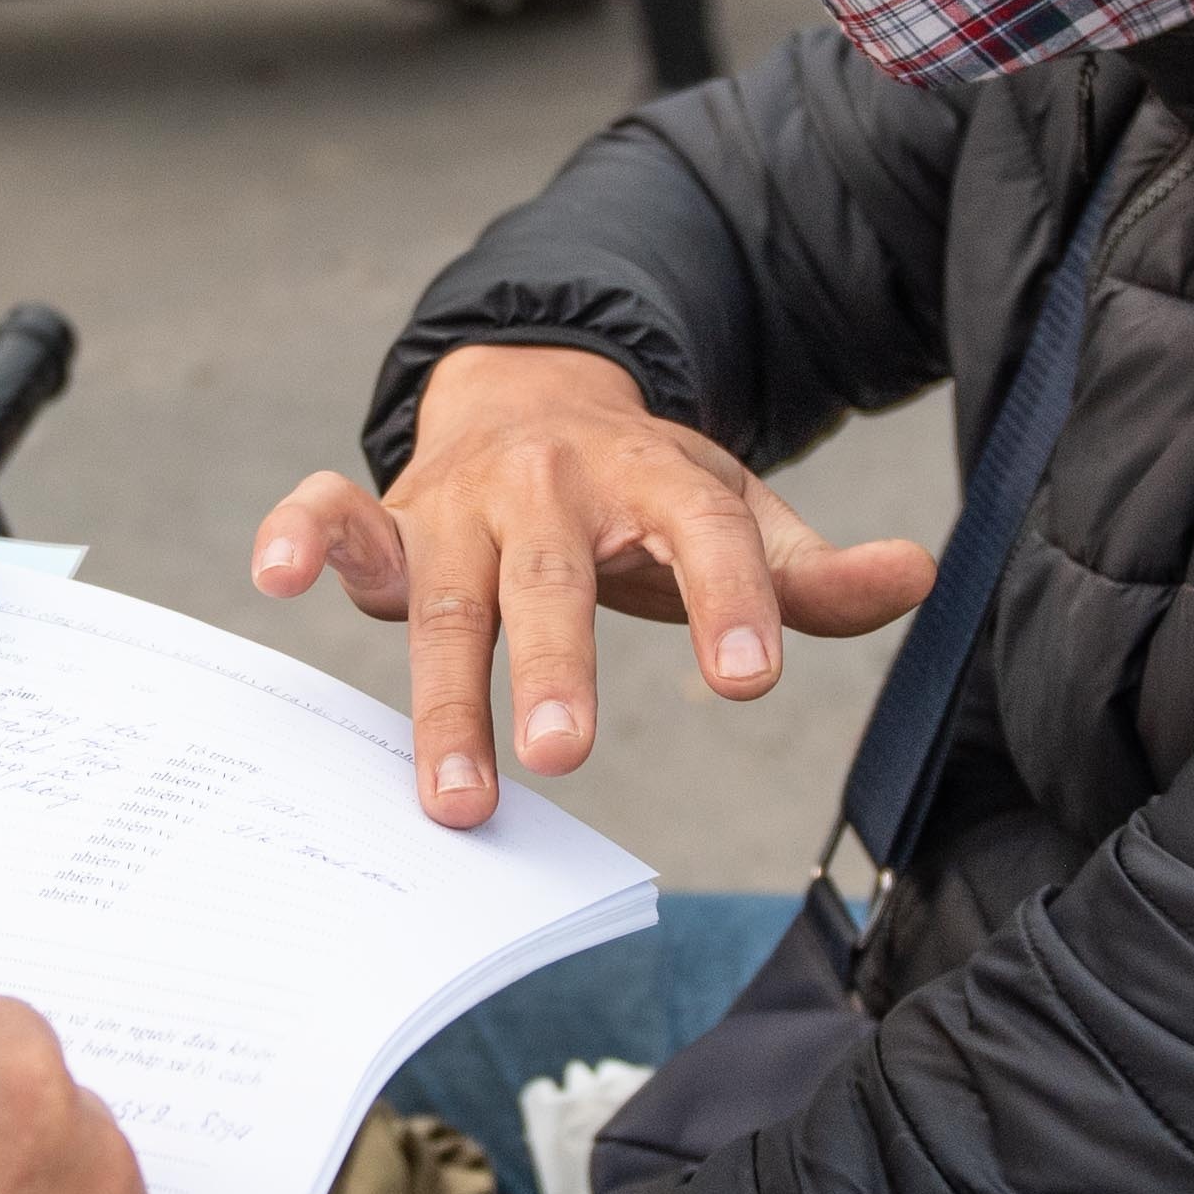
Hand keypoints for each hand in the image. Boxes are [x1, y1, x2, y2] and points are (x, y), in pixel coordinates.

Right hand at [250, 343, 937, 827]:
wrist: (537, 395)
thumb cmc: (645, 492)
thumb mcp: (736, 512)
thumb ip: (813, 569)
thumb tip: (919, 575)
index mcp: (656, 480)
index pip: (702, 535)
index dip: (730, 599)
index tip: (748, 678)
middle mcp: (554, 487)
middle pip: (555, 579)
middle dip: (557, 667)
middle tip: (569, 757)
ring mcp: (464, 500)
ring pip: (448, 594)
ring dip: (445, 694)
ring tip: (455, 798)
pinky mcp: (393, 515)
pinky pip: (338, 514)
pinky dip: (303, 535)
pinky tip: (274, 574)